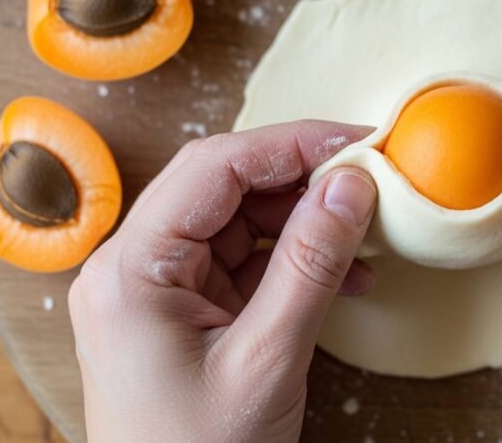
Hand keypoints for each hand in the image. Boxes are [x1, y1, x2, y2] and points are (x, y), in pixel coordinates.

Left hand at [68, 121, 377, 442]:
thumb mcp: (267, 359)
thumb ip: (311, 266)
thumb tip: (351, 186)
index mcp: (131, 269)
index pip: (213, 168)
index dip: (291, 144)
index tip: (357, 142)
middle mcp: (135, 266)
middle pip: (225, 187)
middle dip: (301, 179)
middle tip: (369, 178)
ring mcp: (160, 288)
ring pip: (240, 221)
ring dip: (306, 222)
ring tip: (367, 233)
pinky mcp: (187, 309)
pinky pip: (246, 262)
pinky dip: (296, 262)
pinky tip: (347, 278)